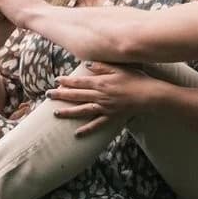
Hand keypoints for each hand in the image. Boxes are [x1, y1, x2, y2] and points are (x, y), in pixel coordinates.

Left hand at [48, 61, 162, 136]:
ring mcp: (105, 108)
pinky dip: (87, 130)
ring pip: (82, 110)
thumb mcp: (119, 68)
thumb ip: (102, 66)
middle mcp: (100, 96)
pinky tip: (77, 134)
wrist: (150, 95)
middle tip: (48, 95)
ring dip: (68, 112)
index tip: (56, 81)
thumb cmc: (136, 78)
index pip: (80, 82)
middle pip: (77, 95)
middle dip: (61, 95)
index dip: (67, 81)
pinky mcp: (111, 117)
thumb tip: (86, 64)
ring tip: (55, 113)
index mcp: (101, 82)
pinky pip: (97, 125)